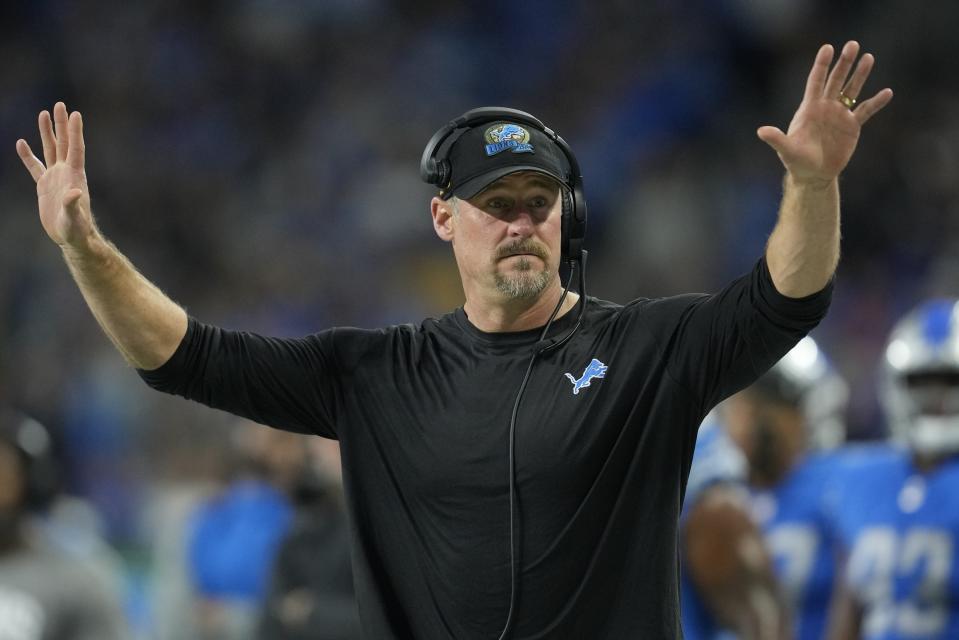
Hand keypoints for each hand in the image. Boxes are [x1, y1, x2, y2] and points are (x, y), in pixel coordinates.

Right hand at [16, 102, 95, 249]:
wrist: (70, 237)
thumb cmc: (76, 229)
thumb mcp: (74, 218)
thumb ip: (74, 205)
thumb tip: (75, 193)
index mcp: (75, 176)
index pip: (75, 149)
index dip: (76, 132)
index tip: (76, 114)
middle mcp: (66, 173)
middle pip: (63, 143)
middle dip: (62, 124)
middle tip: (60, 105)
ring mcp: (55, 177)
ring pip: (50, 150)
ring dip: (47, 132)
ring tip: (43, 114)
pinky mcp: (44, 185)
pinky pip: (34, 166)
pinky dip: (28, 155)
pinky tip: (21, 143)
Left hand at [758, 41, 893, 184]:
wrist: (813, 175)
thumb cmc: (796, 162)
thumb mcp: (786, 150)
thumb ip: (776, 139)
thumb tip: (761, 131)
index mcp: (809, 108)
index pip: (815, 81)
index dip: (821, 65)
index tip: (828, 48)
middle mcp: (825, 107)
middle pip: (835, 80)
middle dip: (844, 63)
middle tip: (853, 44)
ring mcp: (839, 115)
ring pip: (851, 90)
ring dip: (860, 75)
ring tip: (868, 57)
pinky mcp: (852, 126)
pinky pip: (866, 111)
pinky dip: (876, 102)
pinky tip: (887, 92)